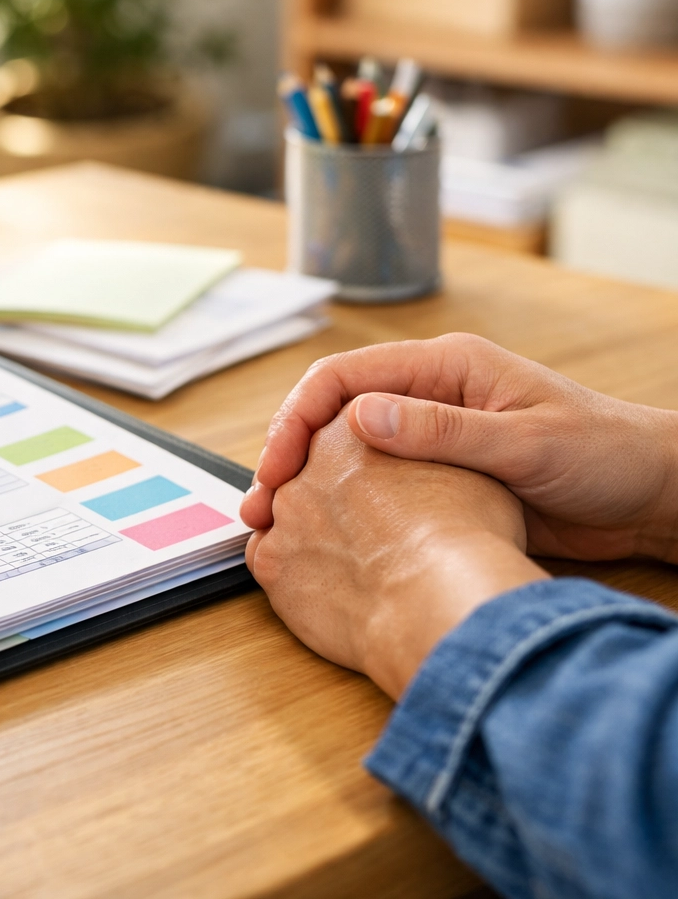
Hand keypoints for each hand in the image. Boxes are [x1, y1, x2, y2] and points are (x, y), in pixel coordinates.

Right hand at [241, 334, 677, 562]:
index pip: (343, 377)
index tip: (279, 465)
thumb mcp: (525, 442)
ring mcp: (430, 436)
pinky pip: (373, 484)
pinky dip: (339, 504)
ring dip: (307, 482)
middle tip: (263, 503)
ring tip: (277, 524)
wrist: (653, 496)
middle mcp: (428, 395)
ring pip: (343, 450)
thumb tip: (361, 417)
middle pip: (330, 411)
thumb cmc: (606, 455)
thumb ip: (443, 429)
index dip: (298, 417)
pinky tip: (322, 535)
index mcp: (445, 367)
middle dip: (287, 451)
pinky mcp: (438, 477)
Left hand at [246, 410, 543, 698]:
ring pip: (285, 518)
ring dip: (311, 536)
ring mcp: (283, 514)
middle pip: (309, 475)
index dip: (362, 463)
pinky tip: (328, 588)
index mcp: (351, 429)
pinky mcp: (270, 564)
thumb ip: (432, 454)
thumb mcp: (468, 469)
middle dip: (332, 499)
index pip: (341, 434)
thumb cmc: (467, 535)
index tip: (379, 487)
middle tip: (367, 530)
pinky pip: (270, 562)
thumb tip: (432, 462)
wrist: (440, 598)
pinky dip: (293, 574)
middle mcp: (307, 465)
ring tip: (354, 564)